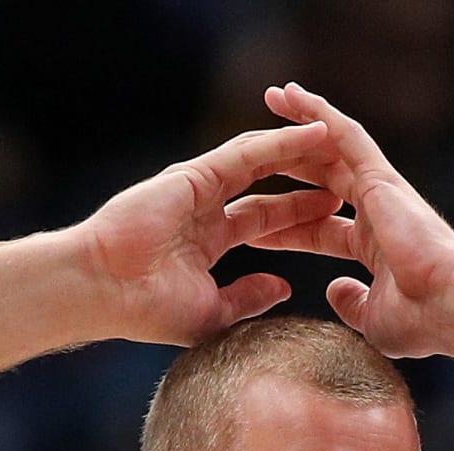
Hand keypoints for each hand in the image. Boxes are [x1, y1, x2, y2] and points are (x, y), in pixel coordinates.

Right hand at [76, 122, 345, 345]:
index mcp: (209, 240)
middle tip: (348, 176)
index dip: (301, 216)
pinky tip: (316, 135)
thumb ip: (247, 298)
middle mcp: (206, 207)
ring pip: (263, 161)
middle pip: (270, 186)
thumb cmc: (145, 310)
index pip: (266, 220)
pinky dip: (284, 142)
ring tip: (342, 144)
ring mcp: (200, 187)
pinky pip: (250, 153)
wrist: (105, 291)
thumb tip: (283, 289)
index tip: (336, 216)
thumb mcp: (212, 312)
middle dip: (308, 180)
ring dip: (303, 152)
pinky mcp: (196, 173)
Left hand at [254, 82, 453, 358]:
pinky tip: (293, 97)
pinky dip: (318, 114)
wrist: (451, 306)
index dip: (286, 227)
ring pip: (334, 144)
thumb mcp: (373, 318)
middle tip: (254, 145)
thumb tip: (335, 291)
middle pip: (322, 178)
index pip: (319, 229)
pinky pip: (345, 135)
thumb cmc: (422, 321)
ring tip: (272, 95)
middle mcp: (378, 212)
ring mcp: (382, 191)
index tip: (251, 227)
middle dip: (289, 160)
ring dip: (302, 120)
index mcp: (375, 246)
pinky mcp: (382, 177)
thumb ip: (353, 302)